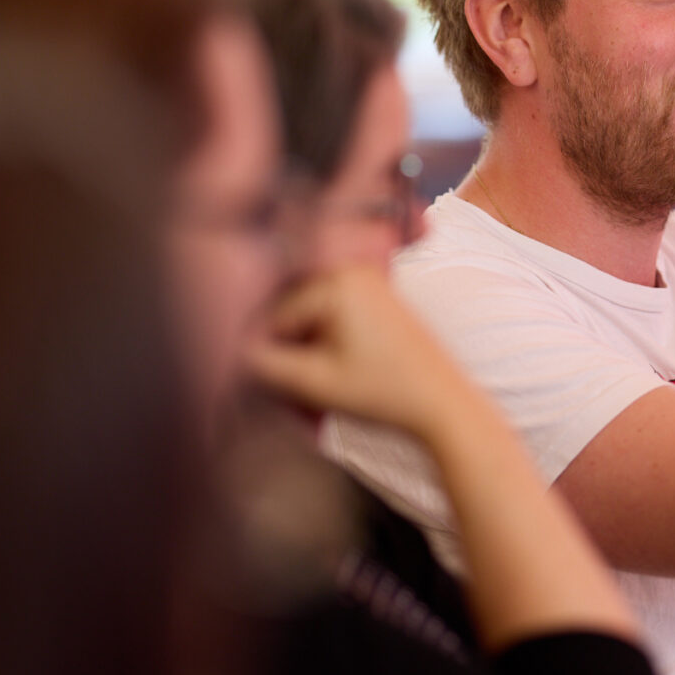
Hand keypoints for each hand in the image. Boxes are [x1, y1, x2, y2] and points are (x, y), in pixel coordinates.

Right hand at [246, 264, 482, 439]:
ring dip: (300, 345)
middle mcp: (351, 270)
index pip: (272, 315)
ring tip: (310, 382)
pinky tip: (329, 371)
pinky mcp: (377, 296)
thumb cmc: (385, 392)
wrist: (443, 404)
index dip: (263, 352)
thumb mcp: (313, 382)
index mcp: (335, 282)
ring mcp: (367, 280)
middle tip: (284, 385)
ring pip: (308, 313)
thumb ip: (263, 364)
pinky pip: (331, 313)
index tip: (261, 381)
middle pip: (290, 309)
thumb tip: (231, 350)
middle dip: (282, 346)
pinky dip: (321, 340)